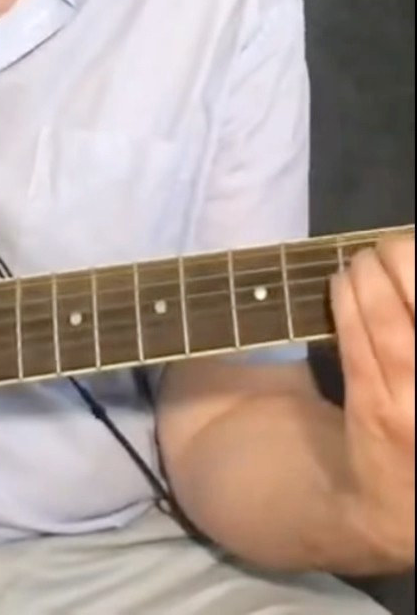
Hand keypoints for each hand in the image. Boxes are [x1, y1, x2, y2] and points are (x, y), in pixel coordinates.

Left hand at [331, 235, 414, 568]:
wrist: (396, 507)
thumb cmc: (416, 428)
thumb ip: (411, 322)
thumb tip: (401, 256)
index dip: (416, 260)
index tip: (408, 243)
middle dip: (401, 257)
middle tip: (386, 247)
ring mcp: (416, 401)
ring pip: (388, 314)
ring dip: (369, 275)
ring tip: (362, 261)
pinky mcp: (377, 409)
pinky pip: (359, 339)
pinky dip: (348, 302)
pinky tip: (343, 284)